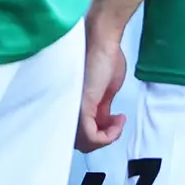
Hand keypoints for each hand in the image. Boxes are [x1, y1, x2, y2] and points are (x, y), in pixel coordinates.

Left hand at [76, 19, 131, 149]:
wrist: (103, 41)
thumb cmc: (104, 59)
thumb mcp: (104, 92)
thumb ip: (100, 110)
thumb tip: (103, 123)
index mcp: (71, 104)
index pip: (76, 135)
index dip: (97, 136)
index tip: (114, 122)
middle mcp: (67, 108)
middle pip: (79, 142)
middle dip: (102, 138)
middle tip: (116, 124)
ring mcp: (72, 108)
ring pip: (85, 142)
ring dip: (108, 137)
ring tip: (118, 120)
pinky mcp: (81, 106)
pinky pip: (91, 136)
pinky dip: (109, 135)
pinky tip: (118, 120)